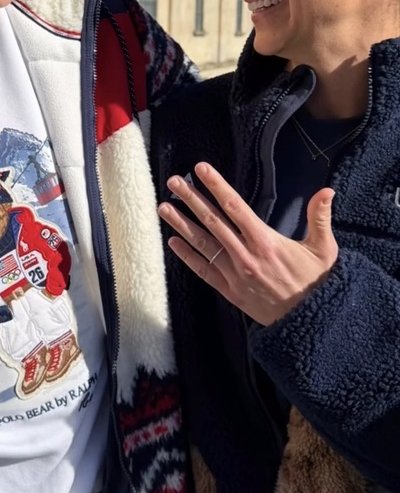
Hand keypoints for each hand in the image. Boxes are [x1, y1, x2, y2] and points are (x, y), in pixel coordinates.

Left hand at [158, 162, 338, 325]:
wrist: (311, 323)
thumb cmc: (317, 283)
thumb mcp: (323, 249)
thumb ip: (320, 217)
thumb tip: (327, 191)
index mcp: (265, 241)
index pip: (235, 207)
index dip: (217, 186)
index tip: (201, 169)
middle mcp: (245, 255)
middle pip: (212, 221)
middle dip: (192, 199)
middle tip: (174, 181)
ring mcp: (234, 274)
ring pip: (203, 244)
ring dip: (181, 224)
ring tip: (164, 207)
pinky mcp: (229, 290)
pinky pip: (203, 270)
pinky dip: (187, 256)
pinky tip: (173, 242)